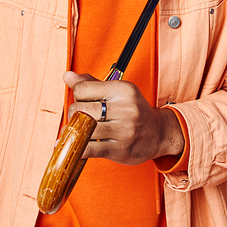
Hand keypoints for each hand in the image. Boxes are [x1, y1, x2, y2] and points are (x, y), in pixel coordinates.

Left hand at [64, 71, 184, 164]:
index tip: (81, 100)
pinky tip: (72, 145)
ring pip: (84, 130)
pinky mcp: (120, 150)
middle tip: (79, 116)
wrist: (159, 133)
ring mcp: (124, 131)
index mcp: (123, 90)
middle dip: (74, 113)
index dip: (76, 95)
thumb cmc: (133, 109)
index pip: (83, 89)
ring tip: (76, 130)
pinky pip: (89, 150)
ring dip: (73, 131)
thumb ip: (91, 83)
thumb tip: (67, 76)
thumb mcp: (117, 90)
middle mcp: (125, 109)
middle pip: (81, 109)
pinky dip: (76, 148)